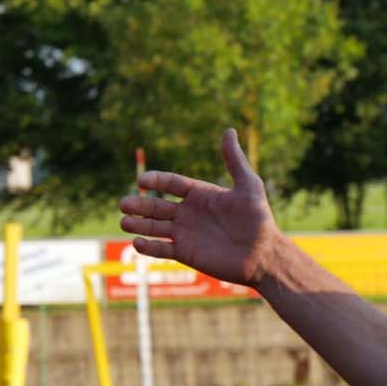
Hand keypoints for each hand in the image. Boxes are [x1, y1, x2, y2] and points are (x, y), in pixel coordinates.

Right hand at [118, 128, 279, 288]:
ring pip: (154, 227)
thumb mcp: (248, 186)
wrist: (263, 255)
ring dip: (138, 225)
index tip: (143, 181)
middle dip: (139, 205)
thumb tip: (229, 130)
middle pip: (157, 206)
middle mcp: (189, 213)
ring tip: (124, 222)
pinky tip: (137, 243)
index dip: (156, 181)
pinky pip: (162, 249)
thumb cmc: (258, 219)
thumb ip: (234, 160)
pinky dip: (148, 248)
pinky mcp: (186, 253)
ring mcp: (186, 234)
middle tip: (123, 204)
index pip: (171, 184)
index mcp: (200, 195)